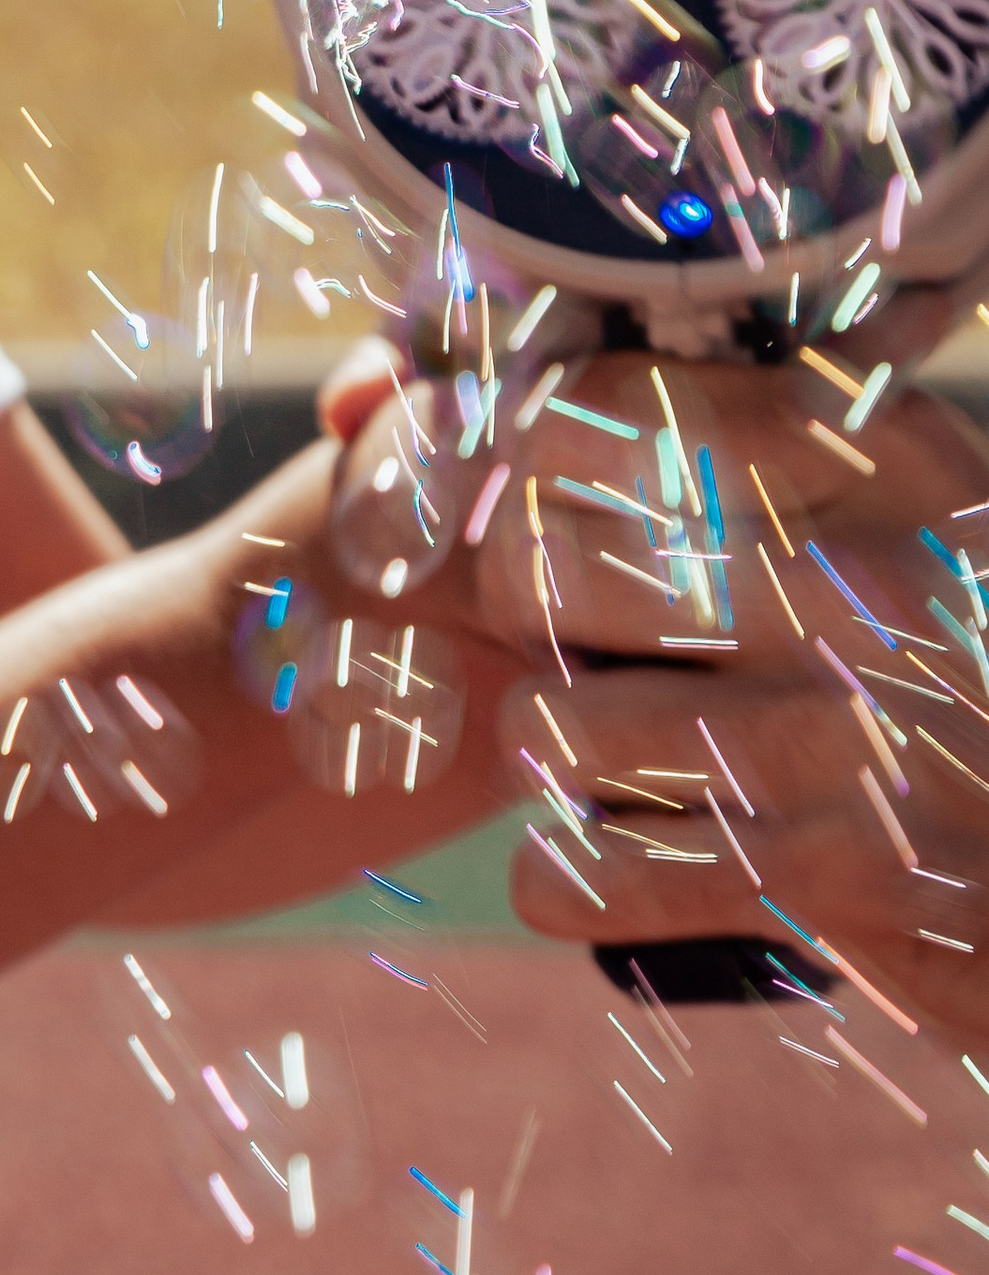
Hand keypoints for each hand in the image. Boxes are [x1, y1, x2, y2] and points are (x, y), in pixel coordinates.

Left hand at [405, 339, 988, 1036]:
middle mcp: (866, 571)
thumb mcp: (866, 500)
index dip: (476, 454)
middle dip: (518, 618)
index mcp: (877, 444)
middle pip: (539, 565)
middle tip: (575, 643)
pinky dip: (572, 878)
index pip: (586, 403)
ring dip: (557, 755)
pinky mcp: (828, 878)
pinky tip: (628, 860)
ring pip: (545, 728)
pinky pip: (577, 870)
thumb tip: (346, 396)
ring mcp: (849, 729)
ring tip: (630, 753)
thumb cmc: (937, 650)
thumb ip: (652, 421)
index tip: (456, 507)